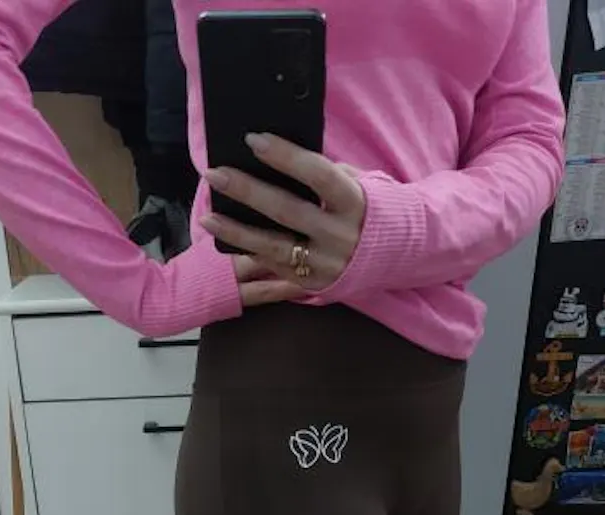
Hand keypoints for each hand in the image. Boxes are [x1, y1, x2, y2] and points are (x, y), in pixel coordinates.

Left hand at [203, 133, 364, 303]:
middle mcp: (339, 235)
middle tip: (215, 173)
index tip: (254, 140)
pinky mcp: (312, 284)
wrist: (397, 255)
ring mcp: (324, 263)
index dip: (286, 157)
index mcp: (354, 202)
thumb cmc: (368, 209)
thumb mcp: (358, 186)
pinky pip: (274, 266)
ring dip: (236, 230)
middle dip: (247, 191)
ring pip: (272, 246)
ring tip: (207, 215)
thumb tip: (279, 161)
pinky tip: (226, 240)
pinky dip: (248, 252)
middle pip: (286, 211)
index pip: (317, 174)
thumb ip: (325, 177)